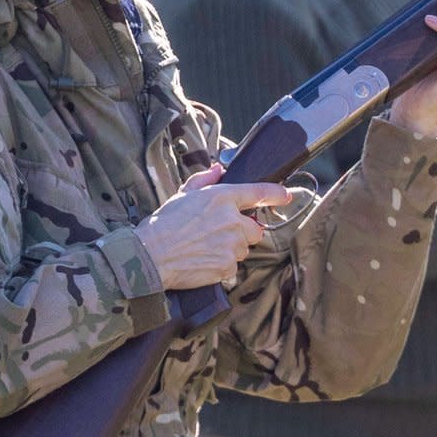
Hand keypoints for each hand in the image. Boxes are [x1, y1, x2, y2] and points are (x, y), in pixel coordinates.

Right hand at [134, 164, 289, 289]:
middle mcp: (232, 220)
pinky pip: (233, 265)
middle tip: (219, 233)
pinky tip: (203, 260)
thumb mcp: (182, 195)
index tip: (285, 195)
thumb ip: (203, 180)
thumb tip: (217, 170)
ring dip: (231, 248)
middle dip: (243, 232)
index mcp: (221, 197)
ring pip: (244, 248)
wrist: (151, 255)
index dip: (275, 193)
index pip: (258, 192)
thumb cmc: (163, 224)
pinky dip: (222, 264)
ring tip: (206, 247)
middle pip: (255, 229)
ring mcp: (232, 244)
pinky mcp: (228, 266)